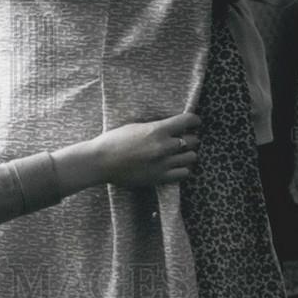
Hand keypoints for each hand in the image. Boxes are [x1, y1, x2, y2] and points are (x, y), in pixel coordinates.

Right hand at [52, 112, 199, 191]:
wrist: (101, 161)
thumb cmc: (114, 141)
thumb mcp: (135, 126)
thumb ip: (155, 127)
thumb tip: (169, 127)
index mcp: (157, 130)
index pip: (187, 121)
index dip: (194, 120)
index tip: (195, 121)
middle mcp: (164, 146)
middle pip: (193, 140)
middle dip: (190, 138)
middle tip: (184, 138)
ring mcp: (164, 163)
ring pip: (191, 157)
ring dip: (187, 154)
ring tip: (180, 153)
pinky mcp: (160, 177)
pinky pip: (184, 173)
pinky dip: (182, 168)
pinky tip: (175, 166)